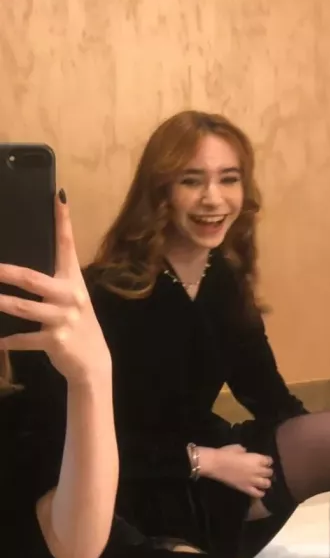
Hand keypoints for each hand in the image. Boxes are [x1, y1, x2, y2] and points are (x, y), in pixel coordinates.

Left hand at [0, 190, 110, 383]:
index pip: (66, 245)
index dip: (62, 221)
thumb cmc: (77, 325)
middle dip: (6, 272)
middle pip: (32, 279)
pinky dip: (8, 340)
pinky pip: (25, 339)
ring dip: (0, 303)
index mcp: (72, 281)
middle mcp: (70, 297)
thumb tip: (21, 268)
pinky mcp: (57, 340)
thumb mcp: (70, 300)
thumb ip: (52, 283)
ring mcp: (63, 319)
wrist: (93, 361)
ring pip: (24, 308)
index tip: (58, 195)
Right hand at [199, 444, 273, 497]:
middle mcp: (257, 470)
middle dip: (267, 471)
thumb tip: (246, 453)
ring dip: (266, 481)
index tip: (265, 461)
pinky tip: (260, 491)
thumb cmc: (226, 453)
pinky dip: (260, 493)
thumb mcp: (238, 448)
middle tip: (263, 470)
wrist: (216, 464)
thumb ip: (245, 452)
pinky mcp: (245, 488)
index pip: (269, 461)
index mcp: (257, 459)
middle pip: (269, 472)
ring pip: (266, 483)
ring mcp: (252, 481)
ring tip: (262, 480)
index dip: (267, 461)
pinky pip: (257, 493)